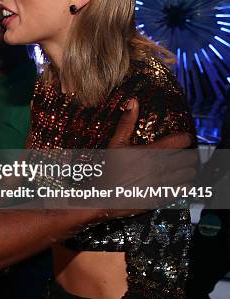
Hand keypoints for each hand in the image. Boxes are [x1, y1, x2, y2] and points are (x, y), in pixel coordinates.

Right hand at [101, 98, 196, 214]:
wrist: (108, 197)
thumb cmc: (111, 170)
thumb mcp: (115, 144)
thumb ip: (126, 122)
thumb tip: (133, 102)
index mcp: (152, 152)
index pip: (182, 140)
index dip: (185, 137)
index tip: (182, 138)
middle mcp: (162, 167)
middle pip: (190, 157)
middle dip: (188, 153)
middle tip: (182, 152)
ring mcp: (166, 182)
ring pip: (190, 173)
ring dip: (188, 168)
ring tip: (181, 166)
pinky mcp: (166, 195)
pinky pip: (186, 188)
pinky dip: (186, 183)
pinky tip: (178, 180)